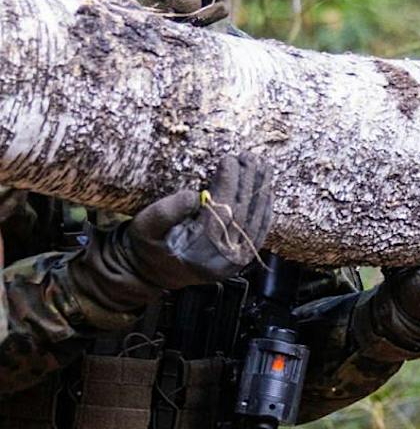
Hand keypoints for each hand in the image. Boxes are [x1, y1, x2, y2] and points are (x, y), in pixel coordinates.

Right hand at [68, 152, 271, 313]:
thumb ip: (165, 212)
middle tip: (250, 156)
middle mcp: (223, 257)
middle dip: (249, 182)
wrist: (151, 272)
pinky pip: (259, 233)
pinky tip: (266, 192)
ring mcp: (235, 260)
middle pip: (244, 214)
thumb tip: (194, 195)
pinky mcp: (240, 260)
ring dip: (261, 192)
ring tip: (263, 166)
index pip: (223, 210)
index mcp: (200, 248)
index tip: (230, 159)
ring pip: (256, 222)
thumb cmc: (147, 244)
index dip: (229, 183)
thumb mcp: (144, 226)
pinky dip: (265, 211)